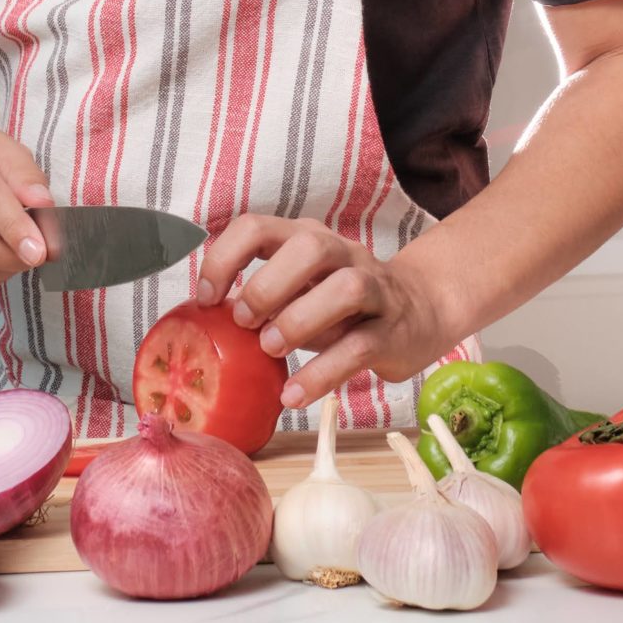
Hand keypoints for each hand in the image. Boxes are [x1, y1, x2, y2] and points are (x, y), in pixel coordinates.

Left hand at [194, 214, 458, 411]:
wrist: (421, 311)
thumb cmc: (341, 305)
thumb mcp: (300, 290)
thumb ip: (260, 299)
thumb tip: (201, 325)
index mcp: (305, 239)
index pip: (258, 227)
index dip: (225, 258)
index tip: (208, 299)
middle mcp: (342, 254)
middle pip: (309, 245)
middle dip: (268, 284)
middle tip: (244, 322)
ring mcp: (374, 289)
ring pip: (346, 287)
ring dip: (300, 320)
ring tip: (271, 352)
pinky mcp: (393, 330)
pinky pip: (360, 347)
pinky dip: (323, 373)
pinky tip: (293, 395)